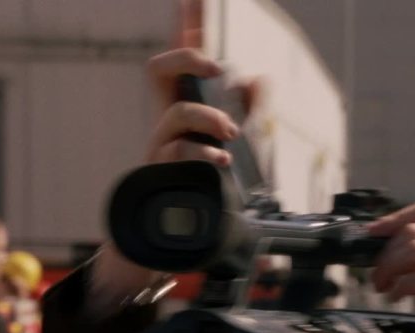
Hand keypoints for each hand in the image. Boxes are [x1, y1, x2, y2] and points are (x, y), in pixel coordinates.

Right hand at [144, 47, 254, 164]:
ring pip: (179, 112)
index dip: (186, 39)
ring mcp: (164, 138)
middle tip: (215, 70)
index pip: (181, 62)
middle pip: (158, 69)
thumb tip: (256, 81)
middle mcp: (170, 115)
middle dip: (186, 59)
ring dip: (209, 117)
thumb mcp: (252, 132)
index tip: (206, 36)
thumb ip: (254, 105)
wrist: (230, 213)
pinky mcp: (163, 165)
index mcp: (189, 102)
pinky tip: (224, 158)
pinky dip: (205, 151)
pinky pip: (179, 149)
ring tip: (231, 132)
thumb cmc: (236, 169)